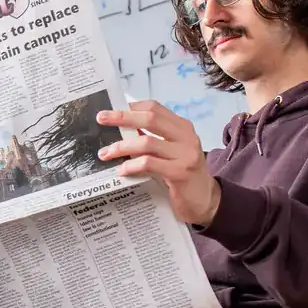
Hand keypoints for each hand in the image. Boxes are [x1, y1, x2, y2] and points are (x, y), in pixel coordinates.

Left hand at [98, 101, 221, 226]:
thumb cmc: (182, 175)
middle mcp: (186, 137)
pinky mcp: (180, 172)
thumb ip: (153, 139)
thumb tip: (122, 128)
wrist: (206, 201)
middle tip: (101, 118)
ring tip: (105, 153)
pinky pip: (149, 164)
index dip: (132, 107)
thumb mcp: (171, 152)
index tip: (111, 110)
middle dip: (122, 117)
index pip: (155, 108)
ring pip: (147, 142)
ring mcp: (185, 154)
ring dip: (122, 146)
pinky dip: (132, 165)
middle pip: (150, 118)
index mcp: (182, 127)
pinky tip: (121, 170)